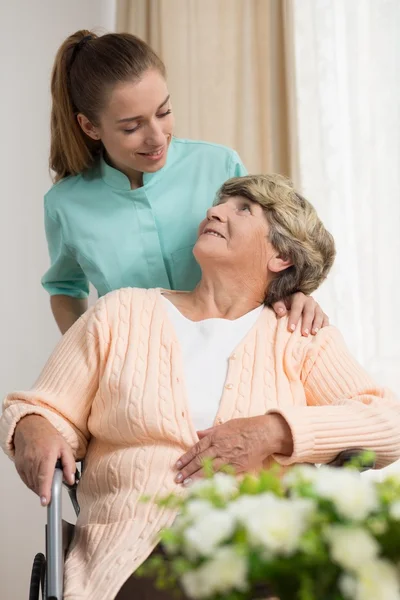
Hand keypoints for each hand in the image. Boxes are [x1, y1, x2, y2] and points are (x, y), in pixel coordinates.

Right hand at [14, 415, 75, 505]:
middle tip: (54, 485)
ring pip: (32, 484)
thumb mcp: (65, 447)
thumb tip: (70, 480)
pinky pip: (26, 481)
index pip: (44, 477)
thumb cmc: (47, 436)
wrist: (30, 428)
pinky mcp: (19, 467)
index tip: (45, 501)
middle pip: (38, 483)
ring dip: (40, 487)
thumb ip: (69, 464)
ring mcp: (24, 464)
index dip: (45, 490)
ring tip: (47, 476)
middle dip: (47, 489)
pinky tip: (40, 478)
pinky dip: (34, 483)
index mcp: (46, 455)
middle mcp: (33, 460)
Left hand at [174, 415, 292, 485]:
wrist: (264, 433)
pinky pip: (222, 474)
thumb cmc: (246, 427)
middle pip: (199, 460)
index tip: (177, 465)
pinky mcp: (238, 467)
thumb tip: (197, 434)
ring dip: (195, 477)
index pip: (196, 449)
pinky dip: (212, 480)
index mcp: (216, 437)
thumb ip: (211, 431)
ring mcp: (228, 458)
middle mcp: (220, 448)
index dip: (185, 458)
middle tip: (177, 478)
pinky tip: (204, 486)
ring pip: (208, 469)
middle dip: (187, 470)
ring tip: (185, 484)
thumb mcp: (226, 425)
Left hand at [272, 292, 328, 335]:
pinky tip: (322, 333)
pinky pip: (325, 319)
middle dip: (307, 323)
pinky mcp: (322, 313)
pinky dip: (325, 325)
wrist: (293, 301)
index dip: (294, 318)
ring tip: (314, 333)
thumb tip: (281, 312)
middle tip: (304, 334)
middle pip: (309, 312)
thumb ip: (278, 305)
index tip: (291, 329)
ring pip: (319, 315)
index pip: (297, 307)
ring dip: (317, 325)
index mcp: (298, 297)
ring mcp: (317, 307)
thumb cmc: (284, 304)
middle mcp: (309, 301)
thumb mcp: (278, 302)